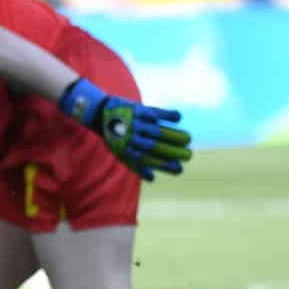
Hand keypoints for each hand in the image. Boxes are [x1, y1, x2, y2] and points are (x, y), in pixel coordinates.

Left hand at [58, 77, 192, 181]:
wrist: (100, 112)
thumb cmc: (115, 136)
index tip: (179, 168)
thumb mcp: (121, 152)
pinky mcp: (137, 109)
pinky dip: (167, 114)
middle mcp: (130, 137)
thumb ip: (136, 164)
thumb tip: (152, 178)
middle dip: (172, 151)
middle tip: (189, 155)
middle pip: (153, 146)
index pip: (147, 160)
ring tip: (188, 139)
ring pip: (156, 131)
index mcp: (127, 149)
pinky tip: (179, 117)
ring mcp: (134, 122)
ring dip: (173, 135)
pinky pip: (154, 112)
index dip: (163, 165)